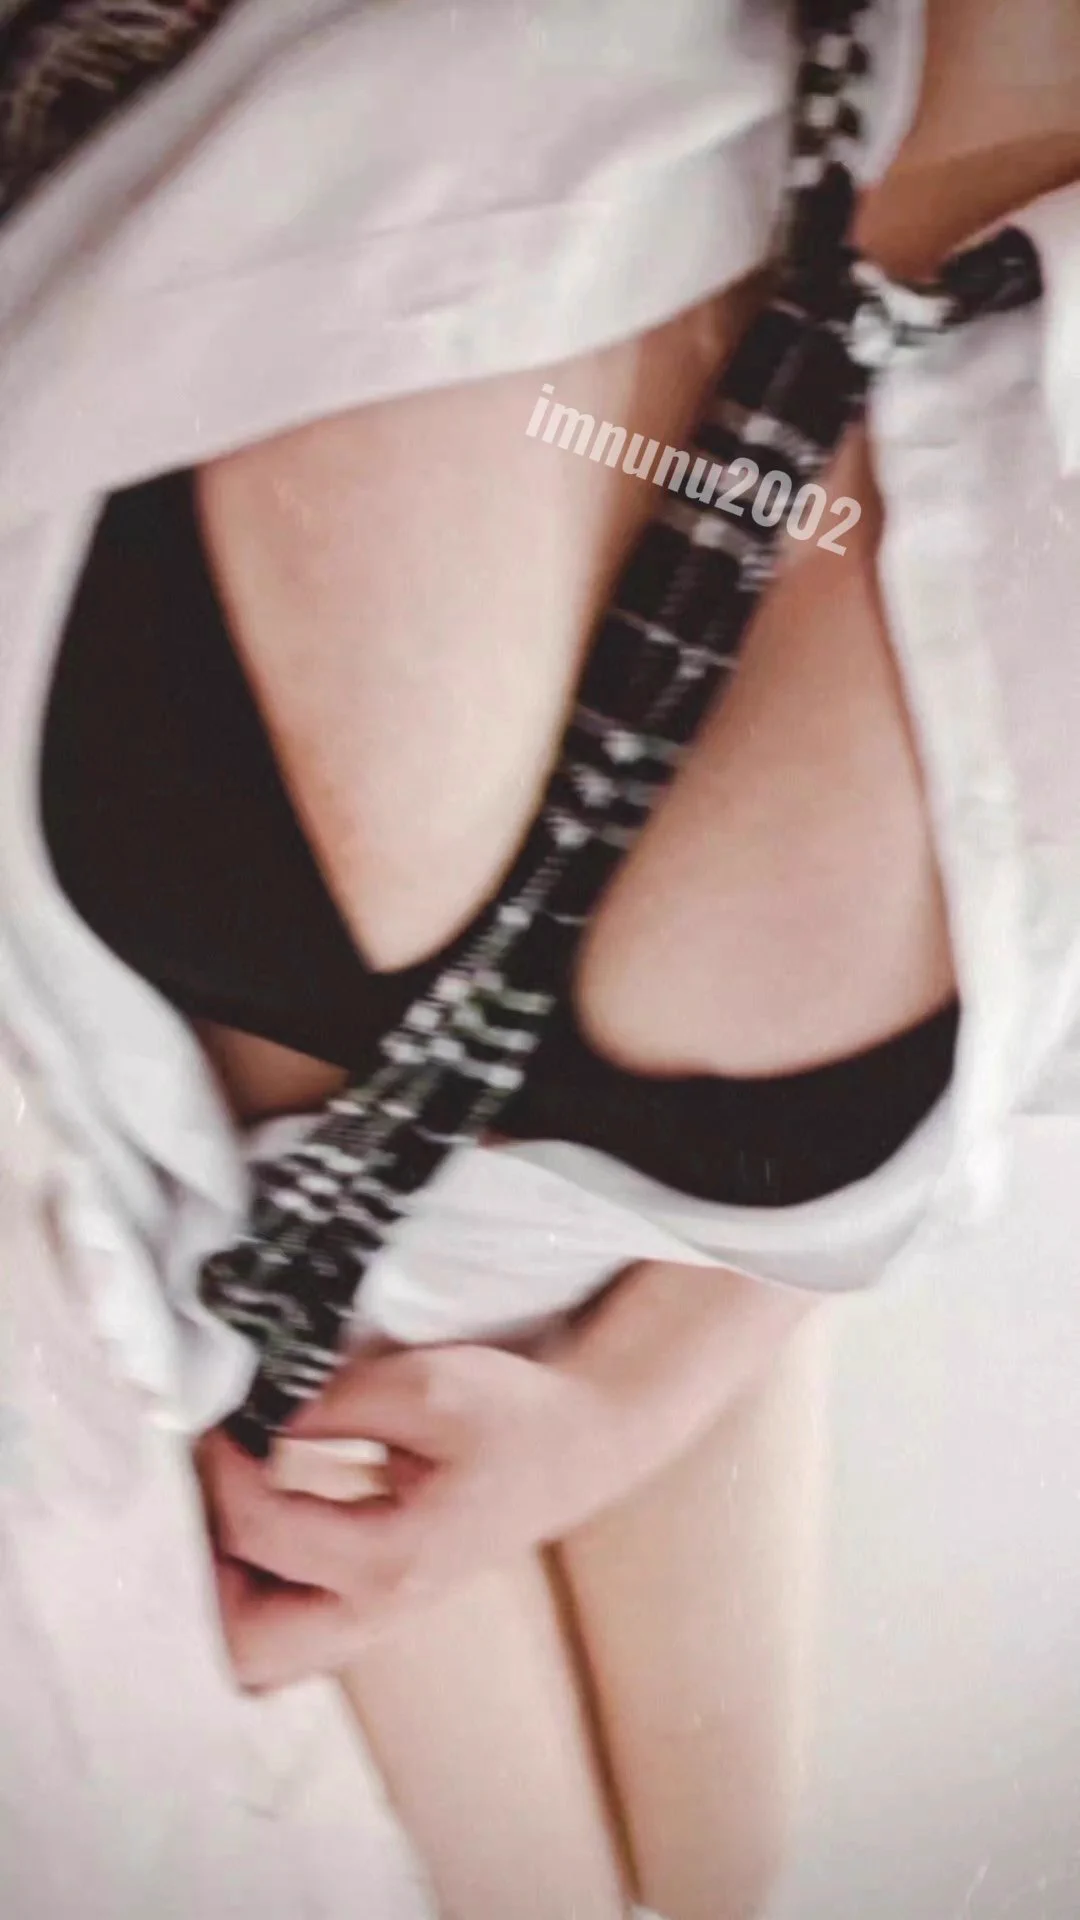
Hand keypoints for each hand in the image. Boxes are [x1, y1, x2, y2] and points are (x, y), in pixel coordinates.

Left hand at [198, 1335, 652, 1689]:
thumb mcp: (427, 1385)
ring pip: (264, 1652)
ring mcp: (379, 1619)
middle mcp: (380, 1609)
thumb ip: (334, 1402)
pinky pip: (291, 1629)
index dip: (222, 1468)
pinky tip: (269, 1509)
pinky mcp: (377, 1606)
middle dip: (210, 1562)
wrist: (578, 1444)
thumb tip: (253, 1413)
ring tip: (239, 1497)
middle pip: (246, 1644)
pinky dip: (260, 1584)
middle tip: (218, 1481)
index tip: (222, 1414)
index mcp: (394, 1559)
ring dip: (230, 1583)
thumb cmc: (512, 1412)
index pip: (262, 1532)